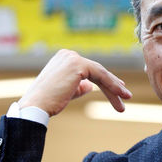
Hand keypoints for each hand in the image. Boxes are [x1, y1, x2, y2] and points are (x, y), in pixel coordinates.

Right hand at [17, 49, 132, 116]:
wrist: (36, 106)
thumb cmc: (48, 102)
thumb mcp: (66, 91)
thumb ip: (78, 86)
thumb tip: (90, 86)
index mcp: (64, 59)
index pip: (89, 69)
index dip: (105, 79)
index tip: (118, 88)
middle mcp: (68, 55)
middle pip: (96, 70)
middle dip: (112, 84)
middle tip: (125, 95)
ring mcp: (73, 58)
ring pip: (100, 73)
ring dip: (114, 87)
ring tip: (125, 100)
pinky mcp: (78, 65)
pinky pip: (101, 76)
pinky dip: (112, 85)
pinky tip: (120, 95)